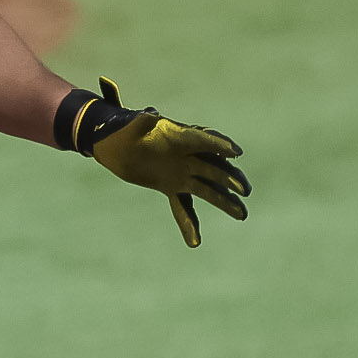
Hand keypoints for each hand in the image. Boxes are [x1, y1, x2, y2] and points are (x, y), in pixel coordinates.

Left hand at [84, 78, 250, 247]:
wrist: (113, 143)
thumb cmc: (122, 128)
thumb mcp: (129, 123)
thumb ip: (139, 120)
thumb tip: (150, 114)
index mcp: (178, 136)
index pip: (203, 139)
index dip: (219, 145)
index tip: (235, 152)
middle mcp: (185, 155)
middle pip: (213, 166)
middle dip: (229, 177)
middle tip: (244, 189)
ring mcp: (182, 172)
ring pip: (207, 188)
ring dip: (224, 201)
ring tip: (242, 214)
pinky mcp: (172, 186)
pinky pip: (183, 206)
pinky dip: (189, 223)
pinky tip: (194, 242)